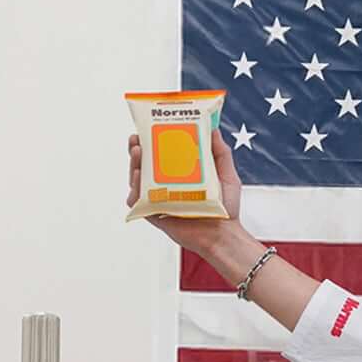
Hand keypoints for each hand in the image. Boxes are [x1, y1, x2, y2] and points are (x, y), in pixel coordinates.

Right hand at [127, 127, 244, 251]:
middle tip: (136, 138)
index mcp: (180, 174)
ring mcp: (158, 199)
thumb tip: (214, 129)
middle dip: (137, 148)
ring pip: (137, 179)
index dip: (153, 140)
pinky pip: (137, 200)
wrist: (224, 235)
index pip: (162, 153)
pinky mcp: (153, 214)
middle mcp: (166, 185)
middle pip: (145, 164)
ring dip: (134, 163)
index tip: (149, 126)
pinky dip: (134, 189)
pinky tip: (138, 177)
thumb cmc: (226, 208)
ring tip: (137, 151)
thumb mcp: (227, 175)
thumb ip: (221, 153)